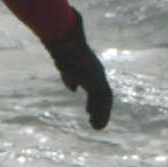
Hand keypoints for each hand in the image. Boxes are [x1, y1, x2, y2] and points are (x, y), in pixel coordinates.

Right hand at [44, 10, 112, 129]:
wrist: (64, 39)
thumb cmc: (62, 49)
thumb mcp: (66, 66)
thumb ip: (70, 78)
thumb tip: (73, 89)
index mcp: (91, 70)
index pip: (97, 88)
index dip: (95, 102)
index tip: (90, 112)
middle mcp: (97, 73)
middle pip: (104, 95)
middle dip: (102, 110)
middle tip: (97, 124)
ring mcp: (97, 76)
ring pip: (104, 99)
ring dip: (102, 114)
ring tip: (97, 127)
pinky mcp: (94, 79)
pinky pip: (100, 99)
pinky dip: (100, 111)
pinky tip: (95, 121)